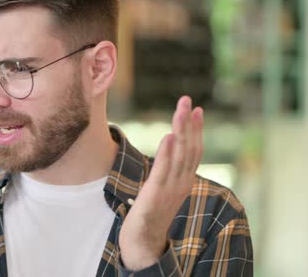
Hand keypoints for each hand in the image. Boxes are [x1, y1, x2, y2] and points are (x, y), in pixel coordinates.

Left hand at [119, 96, 203, 269]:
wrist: (142, 241)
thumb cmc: (150, 213)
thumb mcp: (162, 188)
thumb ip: (167, 171)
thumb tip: (168, 151)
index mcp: (184, 180)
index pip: (194, 151)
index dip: (196, 129)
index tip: (197, 108)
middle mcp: (181, 183)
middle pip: (189, 149)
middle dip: (189, 123)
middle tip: (187, 100)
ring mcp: (170, 189)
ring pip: (179, 156)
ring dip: (180, 131)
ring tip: (180, 110)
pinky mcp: (156, 194)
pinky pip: (163, 171)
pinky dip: (167, 153)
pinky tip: (169, 136)